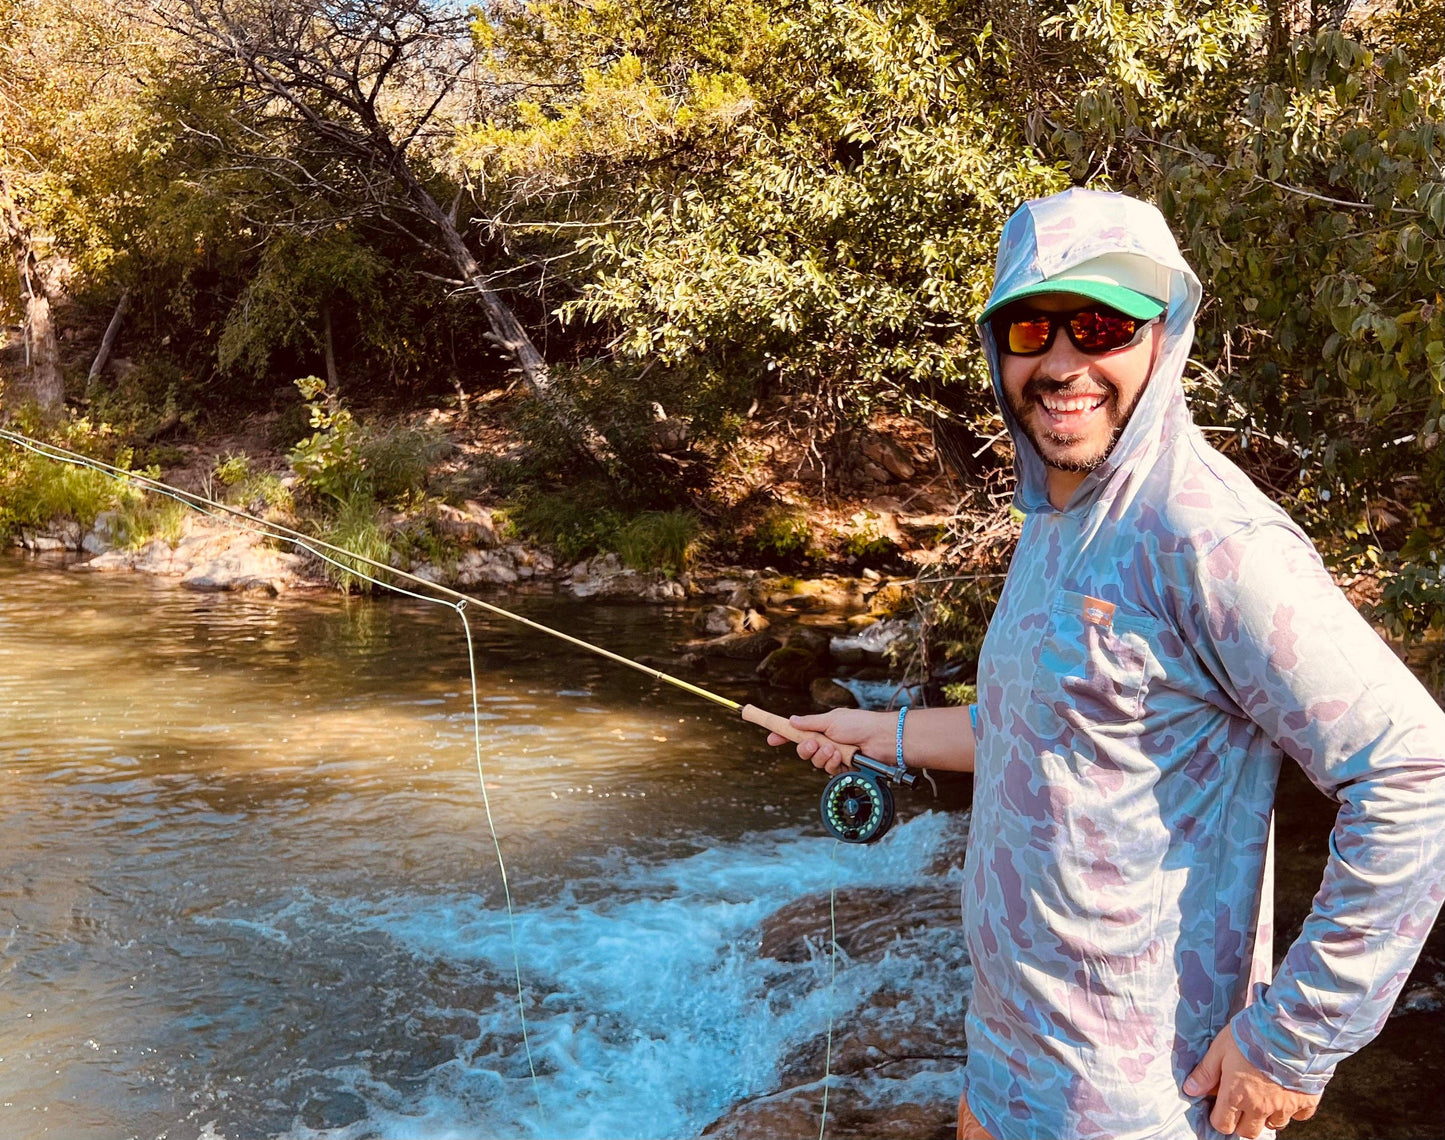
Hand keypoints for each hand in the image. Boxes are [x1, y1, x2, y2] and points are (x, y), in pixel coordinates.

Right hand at [764, 708, 895, 775]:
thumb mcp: (831, 720)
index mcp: (822, 728)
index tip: (771, 739)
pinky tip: (840, 757)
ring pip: (815, 762)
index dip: (784, 736)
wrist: (880, 738)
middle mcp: (826, 742)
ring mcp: (834, 755)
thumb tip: (792, 720)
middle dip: (805, 748)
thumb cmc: (860, 724)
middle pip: (804, 751)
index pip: (798, 733)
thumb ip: (809, 723)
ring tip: (834, 748)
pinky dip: (833, 763)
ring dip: (822, 755)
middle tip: (813, 744)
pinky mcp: (843, 768)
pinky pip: (828, 770)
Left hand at [1183, 1026, 1319, 1136]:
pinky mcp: (1306, 1101)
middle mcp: (1260, 1107)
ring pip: (1275, 1125)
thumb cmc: (1250, 1036)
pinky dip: (1293, 1110)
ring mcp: (1284, 1106)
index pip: (1222, 1125)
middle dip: (1241, 1121)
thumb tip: (1190, 1090)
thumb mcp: (1220, 1049)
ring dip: (1267, 1116)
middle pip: (1248, 1132)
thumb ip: (1205, 1072)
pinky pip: (1299, 1117)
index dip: (1218, 1117)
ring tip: (1264, 1097)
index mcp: (1236, 1095)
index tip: (1219, 1105)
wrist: (1288, 1030)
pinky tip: (1287, 1093)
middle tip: (1241, 1104)